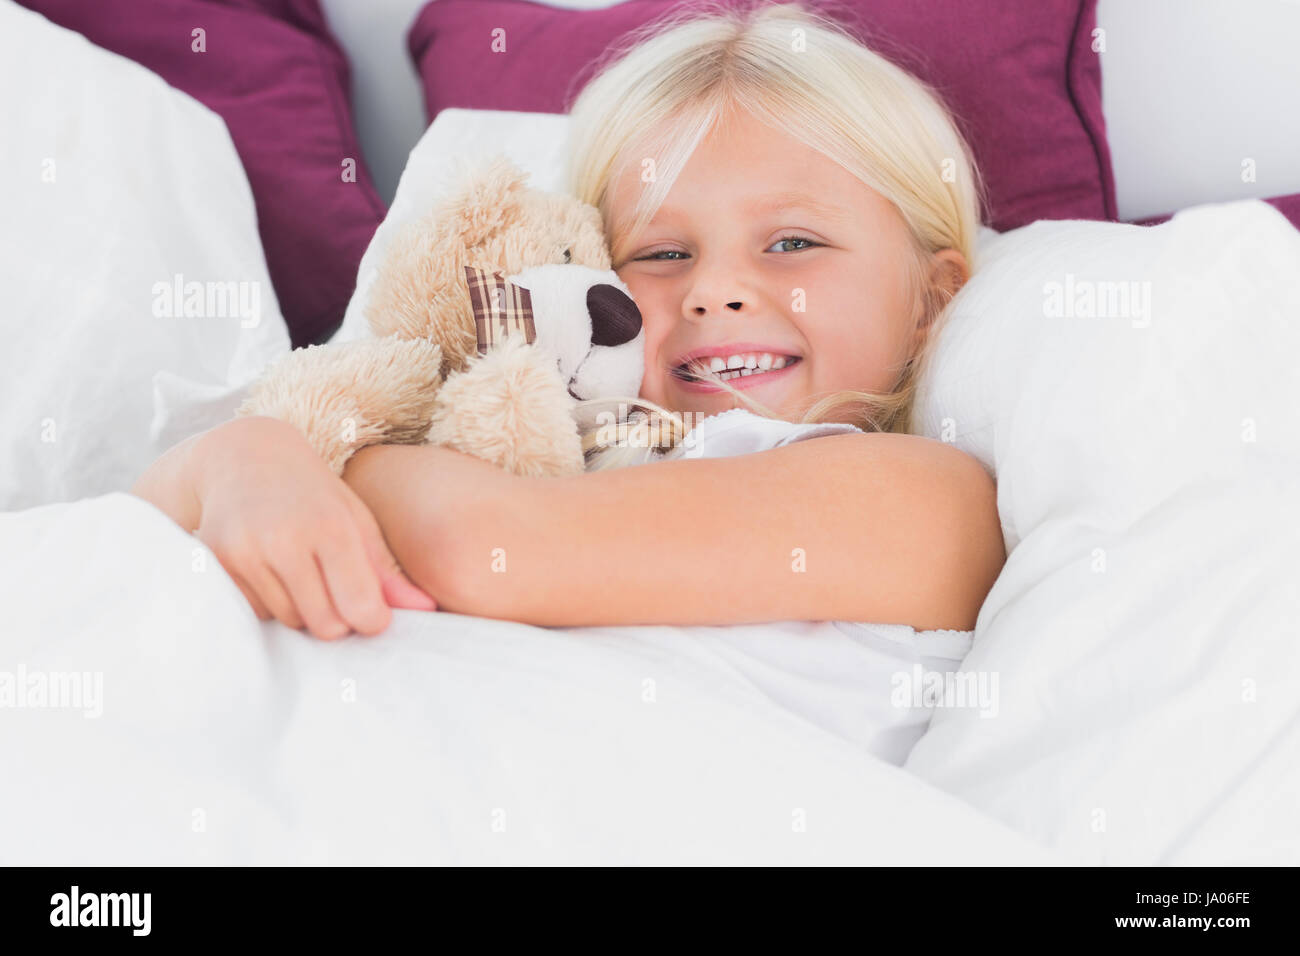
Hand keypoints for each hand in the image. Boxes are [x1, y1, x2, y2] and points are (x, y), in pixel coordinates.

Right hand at [157, 416, 435, 638]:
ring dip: (302, 609)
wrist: (242, 458)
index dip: (372, 620)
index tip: (373, 614)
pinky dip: (269, 603)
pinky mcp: (214, 563)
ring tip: (301, 571)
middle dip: (338, 619)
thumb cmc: (314, 493)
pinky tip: (272, 570)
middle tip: (336, 591)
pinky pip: (255, 613)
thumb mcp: (356, 520)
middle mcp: (284, 540)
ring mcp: (244, 552)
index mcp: (330, 526)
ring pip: (290, 621)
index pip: (359, 606)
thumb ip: (386, 571)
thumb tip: (427, 611)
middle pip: (325, 624)